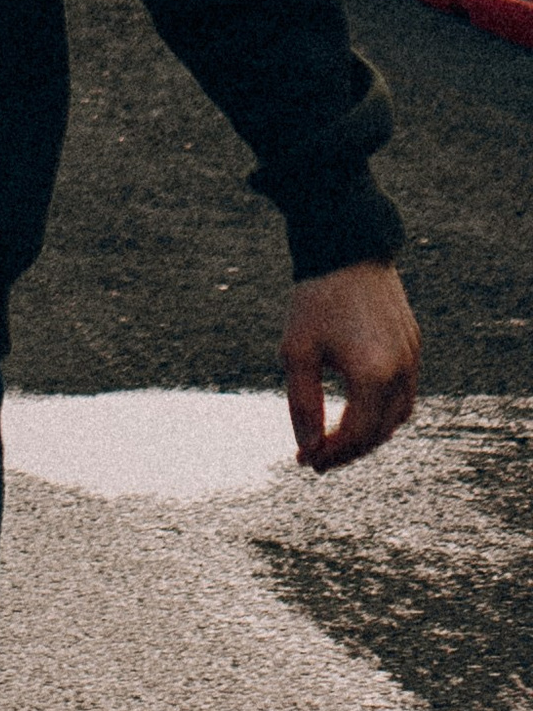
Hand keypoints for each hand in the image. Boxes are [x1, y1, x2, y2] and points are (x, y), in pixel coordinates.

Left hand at [283, 258, 419, 469]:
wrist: (347, 247)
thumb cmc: (316, 299)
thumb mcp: (297, 352)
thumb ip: (303, 405)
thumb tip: (308, 448)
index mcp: (374, 375)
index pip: (359, 436)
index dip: (333, 455)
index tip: (307, 462)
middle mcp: (402, 370)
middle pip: (382, 432)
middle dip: (350, 450)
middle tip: (317, 456)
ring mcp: (412, 357)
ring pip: (398, 415)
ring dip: (370, 433)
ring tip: (336, 439)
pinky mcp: (412, 344)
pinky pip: (404, 392)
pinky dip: (382, 410)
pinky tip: (357, 409)